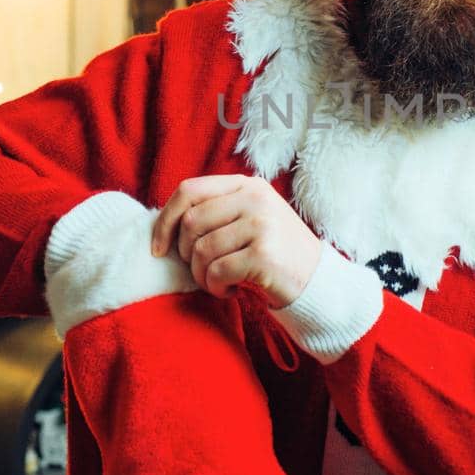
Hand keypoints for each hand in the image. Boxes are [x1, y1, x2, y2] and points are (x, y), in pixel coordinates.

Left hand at [150, 175, 322, 308]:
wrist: (316, 280)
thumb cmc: (273, 253)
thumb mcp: (250, 218)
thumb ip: (217, 211)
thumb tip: (164, 223)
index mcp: (247, 184)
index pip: (189, 190)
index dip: (165, 220)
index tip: (158, 248)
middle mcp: (255, 198)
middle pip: (191, 223)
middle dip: (186, 254)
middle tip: (203, 271)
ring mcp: (262, 224)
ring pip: (201, 250)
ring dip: (202, 276)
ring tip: (219, 282)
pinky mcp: (264, 254)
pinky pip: (216, 272)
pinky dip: (215, 288)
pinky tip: (231, 290)